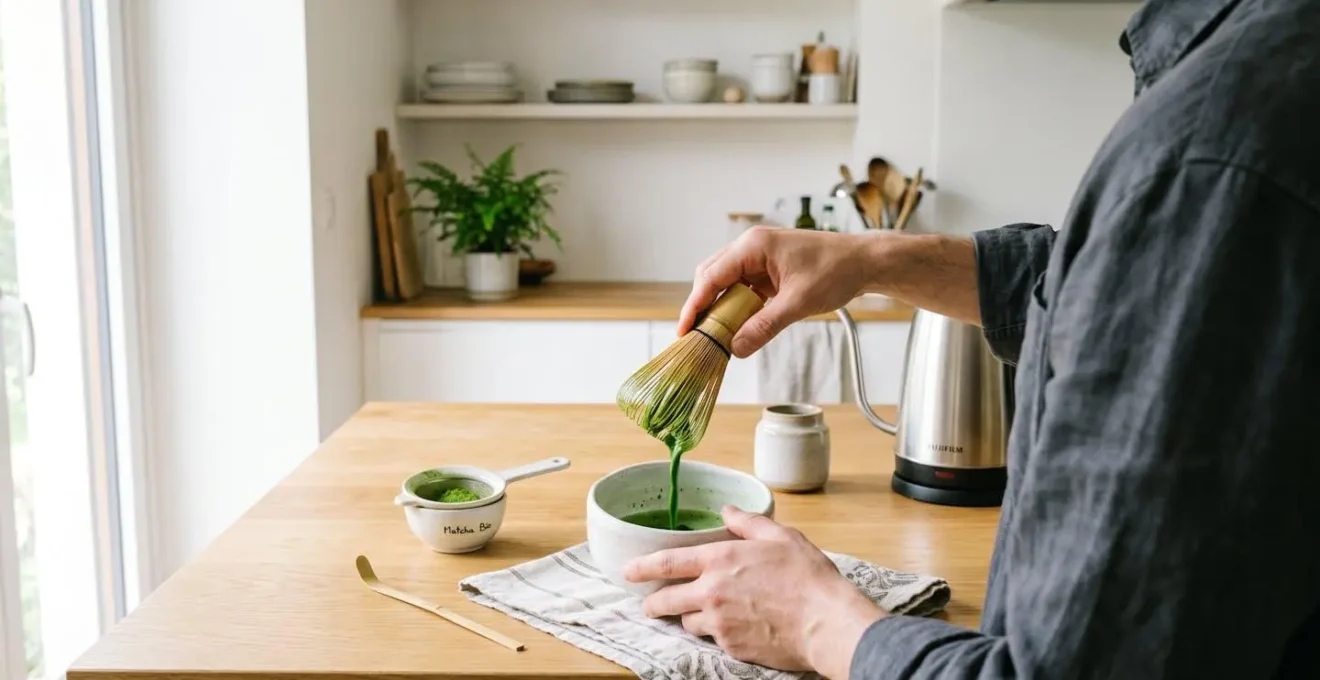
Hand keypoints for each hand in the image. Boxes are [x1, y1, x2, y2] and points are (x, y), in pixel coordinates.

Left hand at [625, 506, 883, 674]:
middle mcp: (712, 593)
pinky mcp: (732, 647)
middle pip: (665, 601)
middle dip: (653, 603)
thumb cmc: (808, 577)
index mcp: (720, 560)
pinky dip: (717, 632)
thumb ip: (748, 523)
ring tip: (703, 613)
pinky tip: (733, 626)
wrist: (826, 622)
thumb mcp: (780, 537)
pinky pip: (714, 639)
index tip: (628, 572)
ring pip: (688, 622)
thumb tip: (728, 512)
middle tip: (651, 603)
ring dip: (689, 617)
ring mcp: (720, 624)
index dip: (641, 567)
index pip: (666, 563)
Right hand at [680, 227, 885, 357]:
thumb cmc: (837, 271)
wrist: (866, 263)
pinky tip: (736, 327)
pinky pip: (744, 289)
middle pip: (712, 276)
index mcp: (754, 245)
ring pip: (727, 284)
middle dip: (703, 306)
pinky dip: (738, 308)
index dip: (695, 304)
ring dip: (721, 308)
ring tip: (713, 336)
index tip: (684, 330)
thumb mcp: (798, 303)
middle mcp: (752, 247)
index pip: (711, 275)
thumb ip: (764, 326)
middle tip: (695, 337)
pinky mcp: (769, 271)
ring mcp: (760, 258)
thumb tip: (736, 348)